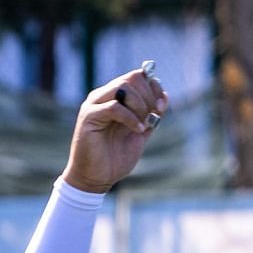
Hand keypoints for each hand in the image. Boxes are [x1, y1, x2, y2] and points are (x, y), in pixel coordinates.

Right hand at [61, 65, 168, 193]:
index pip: (137, 76)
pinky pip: (113, 107)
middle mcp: (103, 96)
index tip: (162, 106)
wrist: (97, 176)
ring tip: (143, 125)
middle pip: (131, 78)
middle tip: (153, 116)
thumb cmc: (116, 155)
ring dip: (140, 105)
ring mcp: (94, 105)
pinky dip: (130, 117)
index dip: (154, 87)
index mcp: (115, 98)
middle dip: (149, 96)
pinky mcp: (89, 117)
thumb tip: (164, 96)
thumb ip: (151, 115)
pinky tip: (137, 130)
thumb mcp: (141, 131)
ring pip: (122, 87)